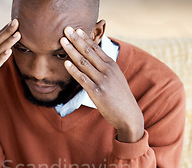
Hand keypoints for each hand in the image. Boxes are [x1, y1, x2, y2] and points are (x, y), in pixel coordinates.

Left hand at [60, 27, 143, 142]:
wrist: (128, 115)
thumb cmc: (119, 97)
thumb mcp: (115, 78)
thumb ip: (106, 69)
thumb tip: (96, 61)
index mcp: (112, 65)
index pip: (96, 48)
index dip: (85, 38)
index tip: (76, 29)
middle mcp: (108, 70)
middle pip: (89, 51)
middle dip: (76, 39)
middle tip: (66, 29)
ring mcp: (102, 80)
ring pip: (84, 62)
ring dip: (72, 51)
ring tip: (62, 42)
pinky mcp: (97, 92)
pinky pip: (83, 79)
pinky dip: (74, 70)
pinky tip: (66, 63)